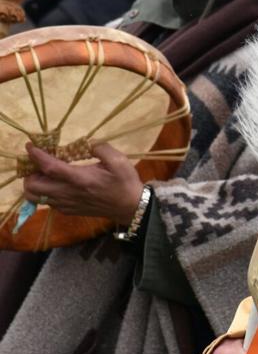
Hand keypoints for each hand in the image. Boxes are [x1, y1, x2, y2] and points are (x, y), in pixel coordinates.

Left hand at [22, 142, 142, 224]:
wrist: (130, 206)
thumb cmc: (124, 182)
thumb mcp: (119, 160)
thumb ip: (101, 148)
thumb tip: (88, 142)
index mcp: (80, 179)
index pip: (49, 167)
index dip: (36, 156)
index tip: (30, 146)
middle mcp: (68, 193)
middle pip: (33, 186)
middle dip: (30, 172)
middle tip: (40, 163)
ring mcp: (66, 204)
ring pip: (35, 197)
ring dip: (34, 184)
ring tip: (44, 175)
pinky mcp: (68, 210)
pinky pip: (45, 203)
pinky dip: (43, 193)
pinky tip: (56, 184)